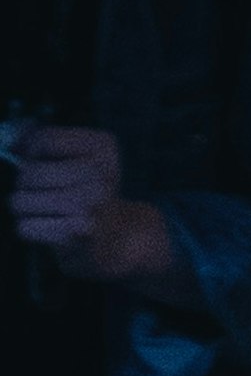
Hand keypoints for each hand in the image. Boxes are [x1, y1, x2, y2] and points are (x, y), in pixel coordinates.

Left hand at [10, 132, 174, 292]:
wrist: (115, 240)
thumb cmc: (86, 195)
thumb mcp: (76, 159)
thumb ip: (41, 142)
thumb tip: (11, 135)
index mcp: (102, 145)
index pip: (44, 139)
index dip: (31, 154)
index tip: (39, 164)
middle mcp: (100, 171)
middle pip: (29, 172)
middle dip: (24, 185)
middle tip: (40, 194)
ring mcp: (90, 202)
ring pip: (21, 201)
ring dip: (24, 209)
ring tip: (43, 212)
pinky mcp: (76, 233)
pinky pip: (26, 226)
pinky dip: (30, 229)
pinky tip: (49, 228)